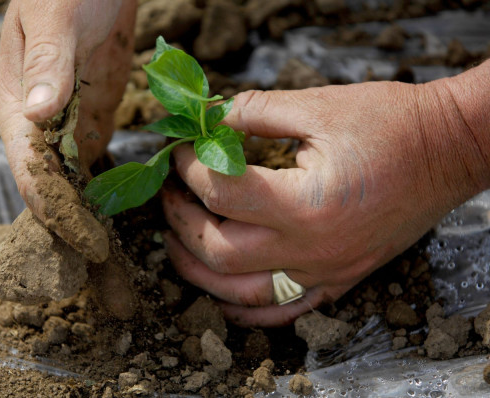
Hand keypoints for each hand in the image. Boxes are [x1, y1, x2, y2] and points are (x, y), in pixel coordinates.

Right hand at [0, 0, 135, 259]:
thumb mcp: (56, 17)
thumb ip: (48, 63)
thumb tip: (38, 115)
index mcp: (19, 106)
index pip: (33, 171)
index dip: (57, 211)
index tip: (86, 245)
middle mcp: (38, 123)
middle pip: (51, 187)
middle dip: (73, 228)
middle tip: (102, 271)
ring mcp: (66, 122)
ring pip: (72, 180)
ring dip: (88, 216)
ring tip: (111, 260)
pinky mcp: (92, 116)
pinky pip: (93, 160)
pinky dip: (103, 188)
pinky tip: (117, 216)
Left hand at [163, 76, 488, 326]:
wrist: (448, 152)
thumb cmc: (391, 125)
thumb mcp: (318, 107)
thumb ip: (255, 111)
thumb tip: (209, 118)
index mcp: (305, 203)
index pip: (220, 192)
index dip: (188, 166)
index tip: (180, 149)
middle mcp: (311, 249)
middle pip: (218, 250)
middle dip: (179, 220)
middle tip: (168, 193)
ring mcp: (324, 272)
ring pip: (238, 293)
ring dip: (196, 269)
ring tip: (175, 241)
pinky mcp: (337, 280)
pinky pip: (281, 312)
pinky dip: (243, 309)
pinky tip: (221, 294)